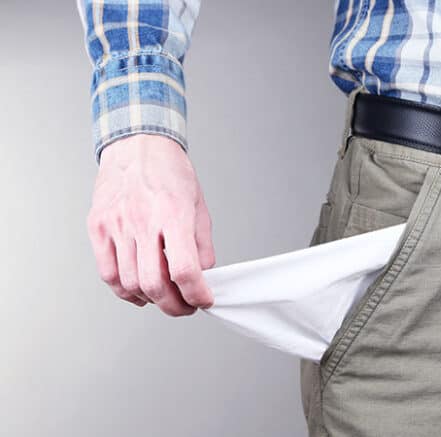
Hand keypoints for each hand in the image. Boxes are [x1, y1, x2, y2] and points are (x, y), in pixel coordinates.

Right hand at [87, 134, 215, 315]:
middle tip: (186, 306)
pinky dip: (125, 291)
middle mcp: (142, 221)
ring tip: (165, 296)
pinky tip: (139, 291)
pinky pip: (108, 273)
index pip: (184, 269)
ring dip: (151, 300)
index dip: (197, 293)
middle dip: (174, 306)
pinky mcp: (98, 228)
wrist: (138, 145)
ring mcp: (116, 225)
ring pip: (130, 284)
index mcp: (173, 214)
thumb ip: (202, 245)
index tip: (204, 300)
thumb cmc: (170, 173)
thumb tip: (204, 276)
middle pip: (154, 283)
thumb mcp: (199, 206)